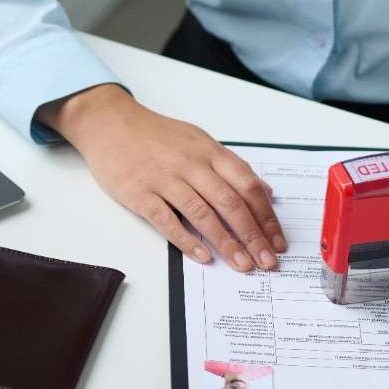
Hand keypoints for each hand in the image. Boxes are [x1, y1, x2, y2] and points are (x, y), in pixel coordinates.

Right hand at [37, 84, 286, 271]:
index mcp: (209, 151)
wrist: (110, 123)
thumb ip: (230, 167)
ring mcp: (165, 178)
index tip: (277, 241)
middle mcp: (191, 163)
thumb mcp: (199, 141)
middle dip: (253, 236)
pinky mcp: (140, 193)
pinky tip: (204, 257)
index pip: (247, 185)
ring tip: (243, 265)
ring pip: (203, 214)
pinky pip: (167, 220)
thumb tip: (264, 191)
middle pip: (230, 202)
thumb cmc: (156, 135)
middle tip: (267, 262)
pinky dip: (187, 240)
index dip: (266, 215)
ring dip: (227, 243)